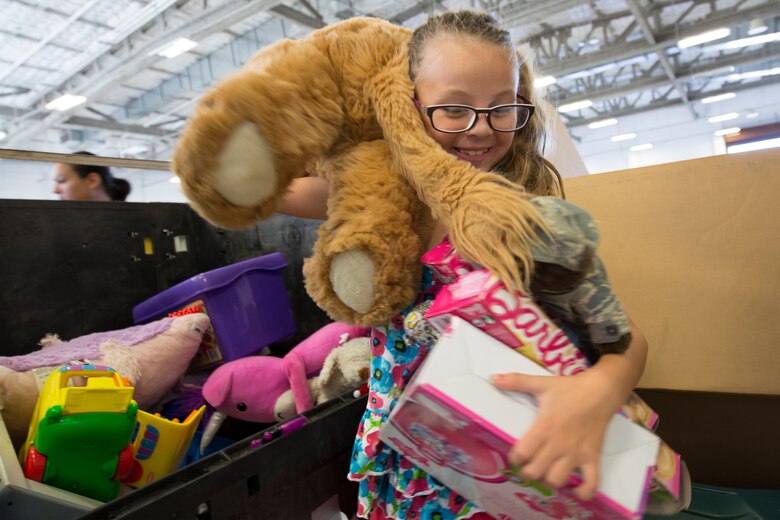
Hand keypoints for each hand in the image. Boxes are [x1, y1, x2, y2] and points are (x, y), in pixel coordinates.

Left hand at [492, 370, 623, 500]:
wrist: (601, 391)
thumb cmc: (569, 389)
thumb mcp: (542, 383)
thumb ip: (517, 381)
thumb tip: (494, 378)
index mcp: (545, 427)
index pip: (522, 453)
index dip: (514, 459)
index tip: (514, 457)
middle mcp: (559, 444)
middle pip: (536, 472)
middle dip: (527, 473)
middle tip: (528, 466)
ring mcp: (577, 453)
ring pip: (557, 480)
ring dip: (548, 481)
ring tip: (546, 473)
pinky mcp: (593, 457)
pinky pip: (591, 483)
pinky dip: (583, 492)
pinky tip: (574, 490)